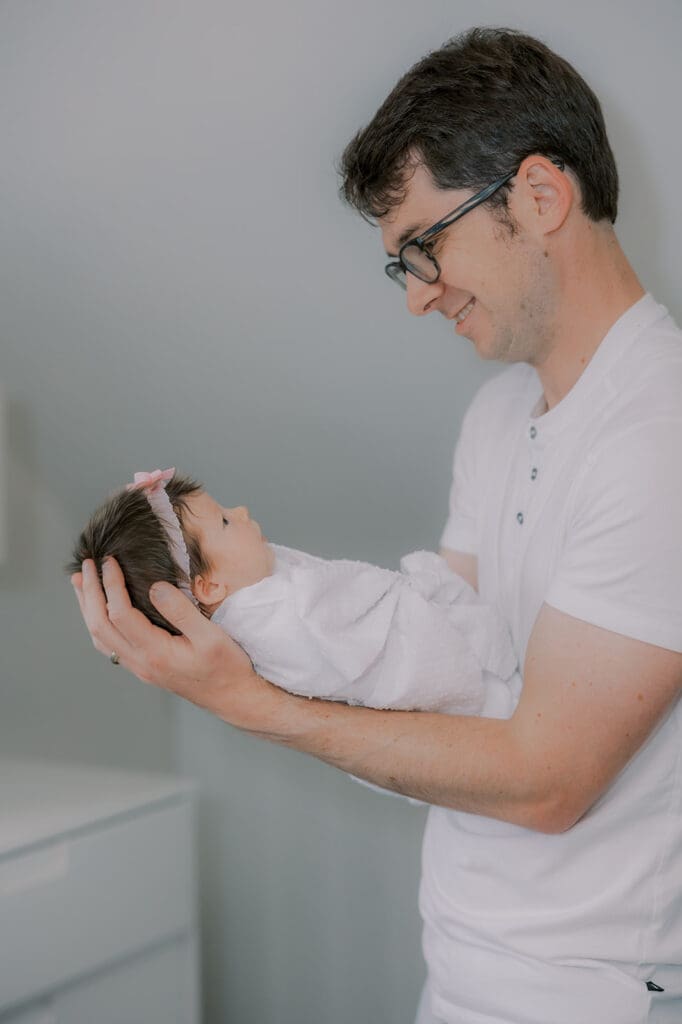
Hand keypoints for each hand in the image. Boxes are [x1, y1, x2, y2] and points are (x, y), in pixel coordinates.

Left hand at [71, 557, 265, 726]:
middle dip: (90, 593)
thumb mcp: (210, 636)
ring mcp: (140, 667)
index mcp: (155, 652)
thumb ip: (181, 611)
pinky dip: (98, 623)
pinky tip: (100, 611)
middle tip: (87, 565)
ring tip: (82, 584)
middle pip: (100, 625)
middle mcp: (141, 662)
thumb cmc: (226, 667)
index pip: (120, 614)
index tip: (109, 561)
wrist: (232, 697)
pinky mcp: (144, 667)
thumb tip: (155, 587)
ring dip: (88, 608)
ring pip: (100, 637)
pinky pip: (109, 645)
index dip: (111, 585)